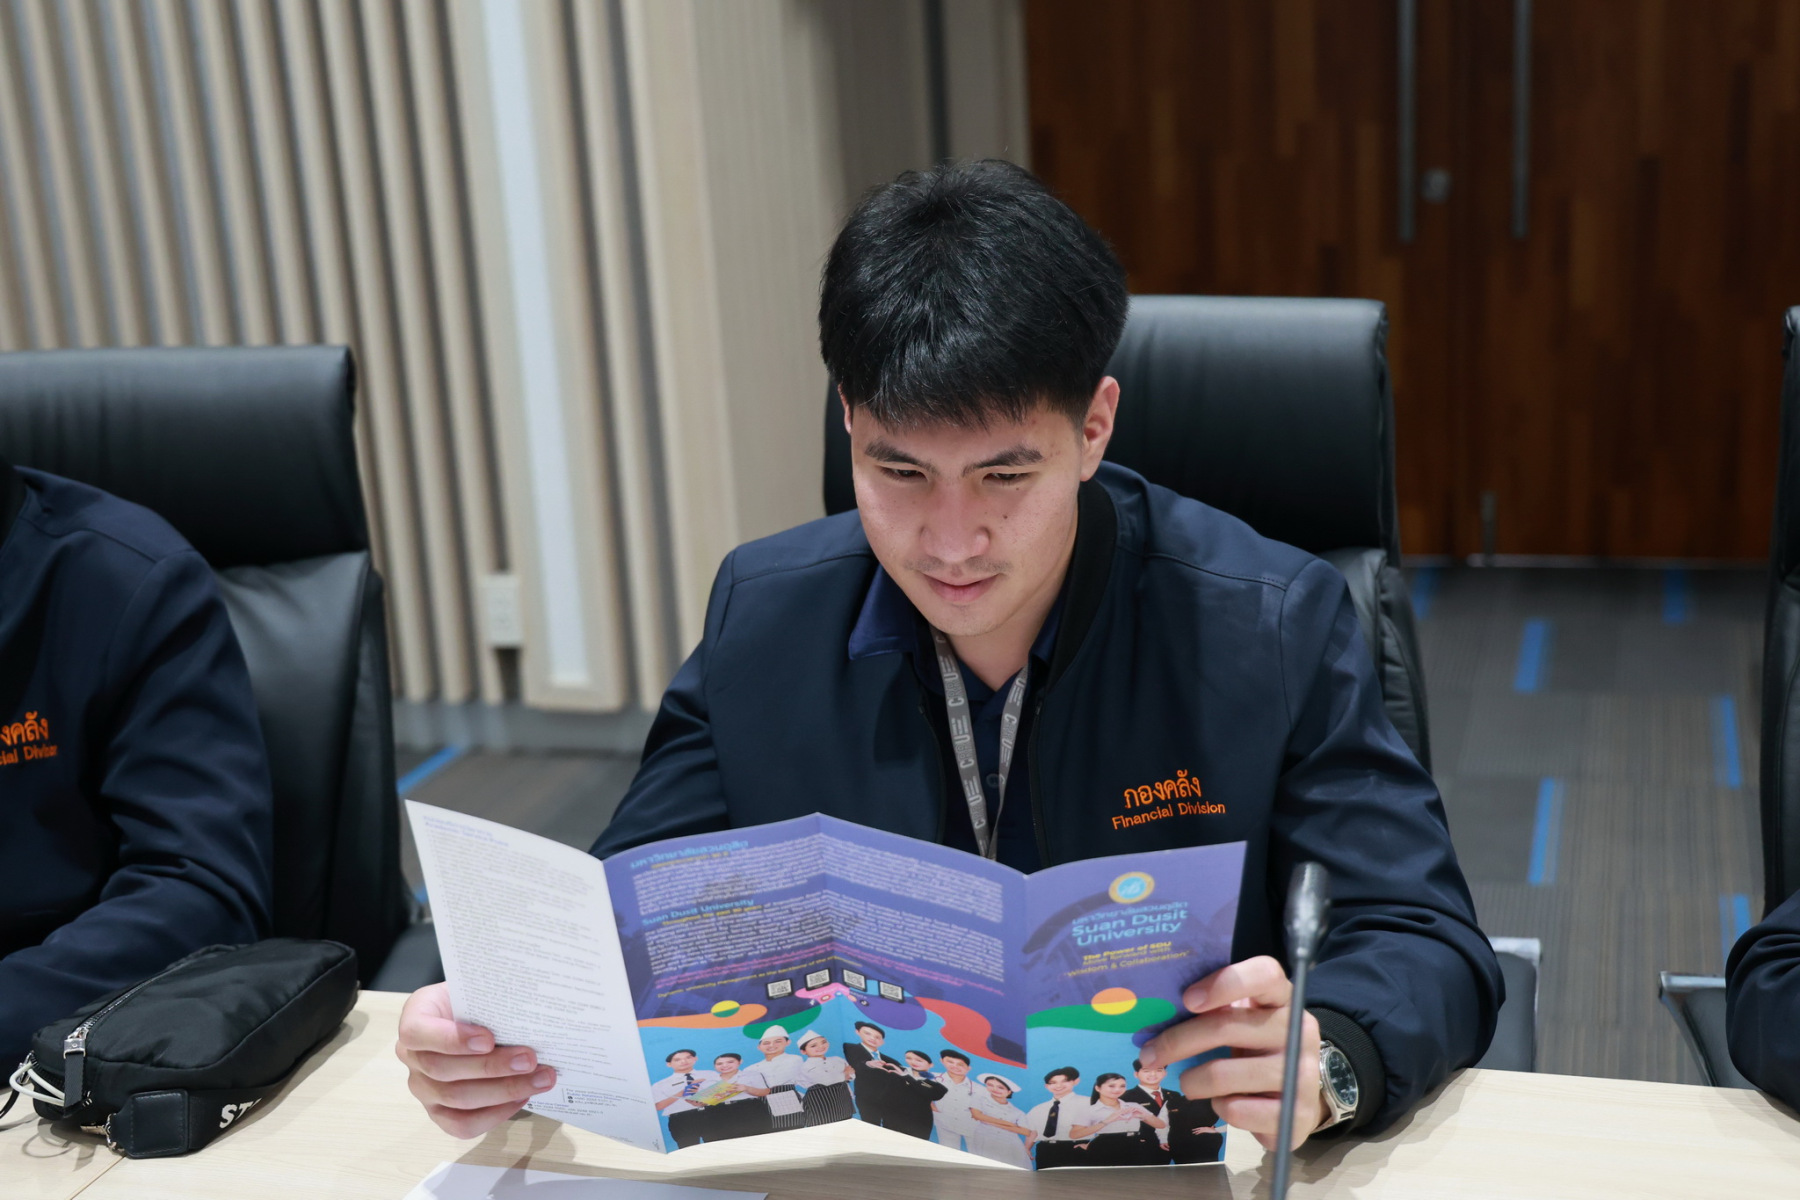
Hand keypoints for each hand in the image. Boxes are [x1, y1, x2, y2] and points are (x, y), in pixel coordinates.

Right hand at [394, 982, 557, 1136]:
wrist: (472, 1017)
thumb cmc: (476, 1002)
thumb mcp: (477, 990)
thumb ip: (490, 1000)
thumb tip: (529, 1011)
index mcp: (415, 1018)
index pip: (417, 1033)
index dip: (451, 1039)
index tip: (489, 1038)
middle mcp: (412, 1057)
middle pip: (443, 1071)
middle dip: (492, 1067)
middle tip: (530, 1059)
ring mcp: (423, 1088)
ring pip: (456, 1099)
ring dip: (504, 1091)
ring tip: (540, 1079)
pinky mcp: (438, 1113)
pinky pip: (462, 1125)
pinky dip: (496, 1113)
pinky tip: (523, 1096)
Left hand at [1137, 956, 1322, 1151]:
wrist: (1297, 1095)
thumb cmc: (1256, 1047)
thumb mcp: (1242, 1019)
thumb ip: (1215, 1007)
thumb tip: (1158, 1010)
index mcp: (1282, 998)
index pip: (1265, 974)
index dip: (1225, 983)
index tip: (1188, 999)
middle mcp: (1299, 1030)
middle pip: (1227, 1027)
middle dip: (1178, 1041)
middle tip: (1150, 1054)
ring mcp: (1301, 1072)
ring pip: (1224, 1074)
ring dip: (1192, 1080)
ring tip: (1187, 1083)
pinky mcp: (1297, 1113)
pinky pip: (1237, 1109)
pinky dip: (1219, 1106)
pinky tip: (1221, 1101)